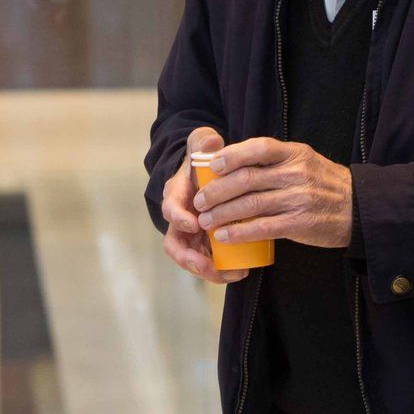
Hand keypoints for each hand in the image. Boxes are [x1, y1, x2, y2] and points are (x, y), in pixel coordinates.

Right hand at [160, 127, 245, 285]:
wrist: (206, 172)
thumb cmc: (204, 160)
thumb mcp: (202, 145)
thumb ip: (205, 141)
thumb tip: (212, 139)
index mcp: (177, 195)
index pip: (171, 209)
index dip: (179, 218)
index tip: (195, 223)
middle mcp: (181, 218)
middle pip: (175, 245)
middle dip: (190, 258)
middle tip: (207, 265)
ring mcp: (192, 234)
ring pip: (192, 259)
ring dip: (209, 270)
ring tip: (233, 273)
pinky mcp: (205, 243)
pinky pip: (209, 261)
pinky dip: (222, 269)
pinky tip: (242, 270)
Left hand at [192, 137, 352, 248]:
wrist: (359, 208)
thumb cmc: (324, 184)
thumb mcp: (304, 161)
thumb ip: (275, 161)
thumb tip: (233, 162)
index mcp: (295, 153)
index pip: (259, 148)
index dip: (232, 155)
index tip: (212, 166)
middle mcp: (296, 173)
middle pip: (247, 178)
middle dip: (217, 190)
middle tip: (199, 200)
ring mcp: (298, 198)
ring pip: (251, 204)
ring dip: (222, 213)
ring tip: (205, 220)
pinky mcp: (300, 223)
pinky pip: (263, 227)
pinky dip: (239, 232)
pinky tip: (224, 235)